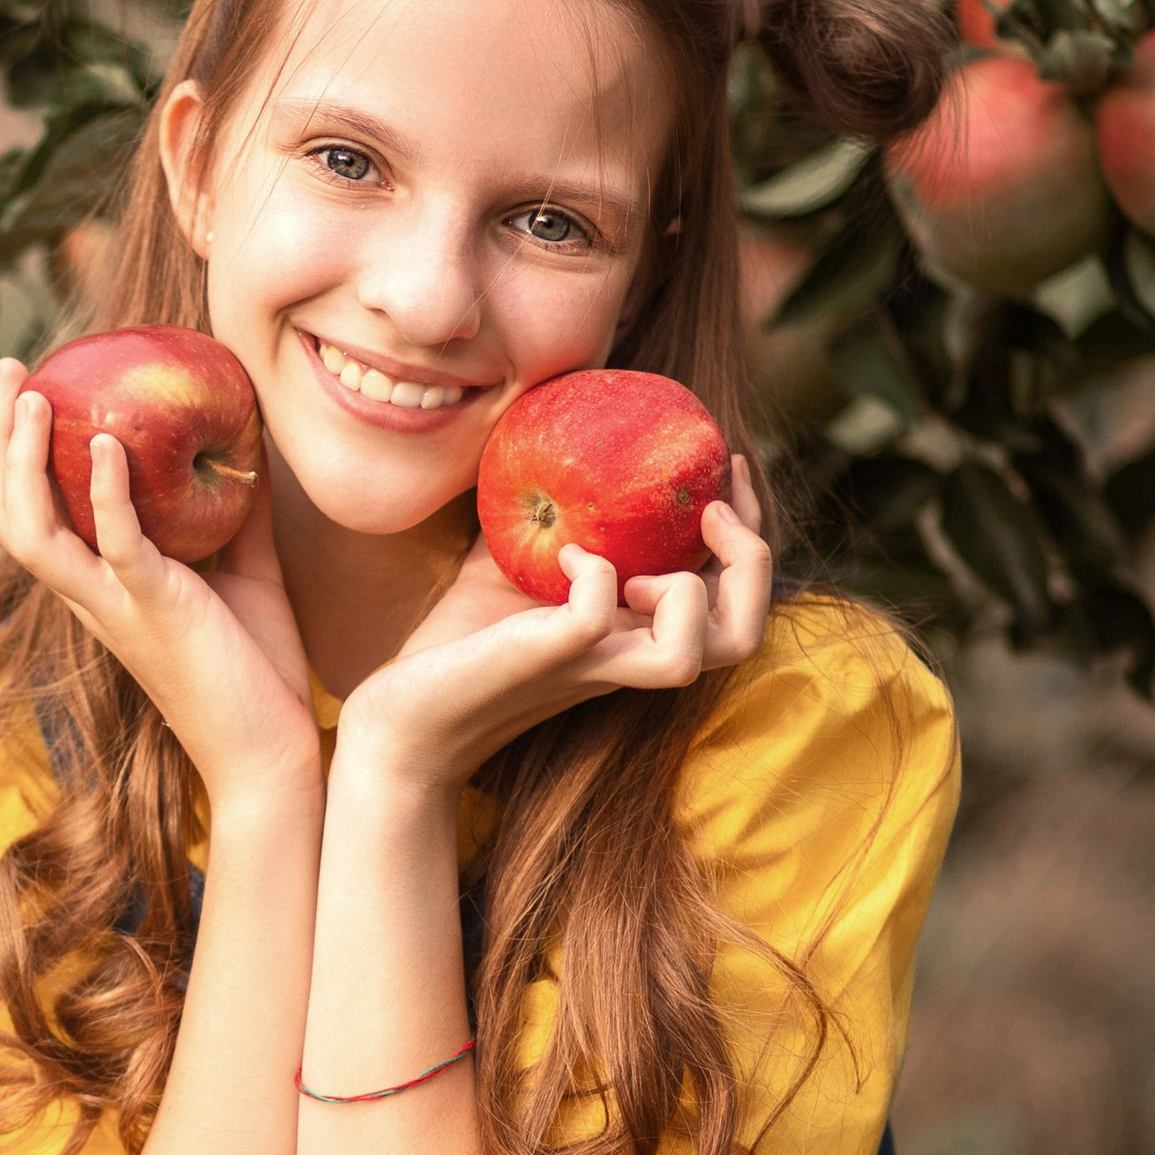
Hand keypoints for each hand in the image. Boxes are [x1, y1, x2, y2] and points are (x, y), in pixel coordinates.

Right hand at [0, 357, 322, 809]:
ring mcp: (114, 605)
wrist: (274, 751)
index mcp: (98, 584)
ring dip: (25, 458)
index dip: (11, 451)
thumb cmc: (257, 667)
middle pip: (5, 512)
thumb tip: (248, 435)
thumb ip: (236, 507)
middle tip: (12, 369)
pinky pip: (115, 545)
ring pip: (31, 530)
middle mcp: (90, 594)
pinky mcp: (154, 612)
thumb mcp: (245, 566)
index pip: (27, 512)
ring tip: (36, 396)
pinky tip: (112, 441)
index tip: (28, 384)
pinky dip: (107, 490)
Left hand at [334, 455, 775, 801]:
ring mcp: (590, 665)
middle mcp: (626, 657)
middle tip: (711, 503)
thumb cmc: (460, 645)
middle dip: (750, 560)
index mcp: (636, 635)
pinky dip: (593, 576)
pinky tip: (564, 556)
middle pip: (742, 636)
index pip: (732, 599)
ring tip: (642, 567)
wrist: (402, 717)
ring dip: (690, 593)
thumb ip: (558, 516)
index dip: (752, 531)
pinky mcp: (544, 661)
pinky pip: (595, 619)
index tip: (725, 462)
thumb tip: (567, 436)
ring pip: (697, 655)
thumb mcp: (521, 565)